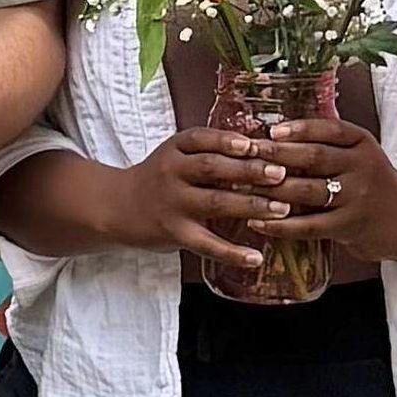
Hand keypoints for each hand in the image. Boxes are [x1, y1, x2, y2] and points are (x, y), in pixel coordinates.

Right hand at [116, 126, 291, 273]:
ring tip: (281, 209)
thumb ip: (209, 150)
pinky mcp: (174, 233)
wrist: (115, 207)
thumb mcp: (175, 155)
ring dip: (251, 205)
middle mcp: (172, 173)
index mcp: (174, 150)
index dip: (228, 141)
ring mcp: (173, 204)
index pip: (202, 139)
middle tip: (281, 174)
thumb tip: (260, 146)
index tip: (255, 144)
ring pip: (215, 203)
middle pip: (213, 168)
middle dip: (249, 171)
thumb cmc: (157, 178)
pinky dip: (232, 252)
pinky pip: (206, 244)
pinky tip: (255, 258)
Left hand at [253, 113, 396, 260]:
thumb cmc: (368, 181)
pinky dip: (280, 224)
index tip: (272, 130)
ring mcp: (357, 198)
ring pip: (309, 191)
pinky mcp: (348, 226)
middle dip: (277, 155)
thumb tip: (271, 134)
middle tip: (246, 154)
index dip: (299, 130)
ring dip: (272, 189)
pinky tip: (256, 222)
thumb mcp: (357, 154)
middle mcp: (362, 167)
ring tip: (242, 186)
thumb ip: (326, 143)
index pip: (330, 130)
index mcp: (362, 143)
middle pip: (315, 157)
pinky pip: (309, 225)